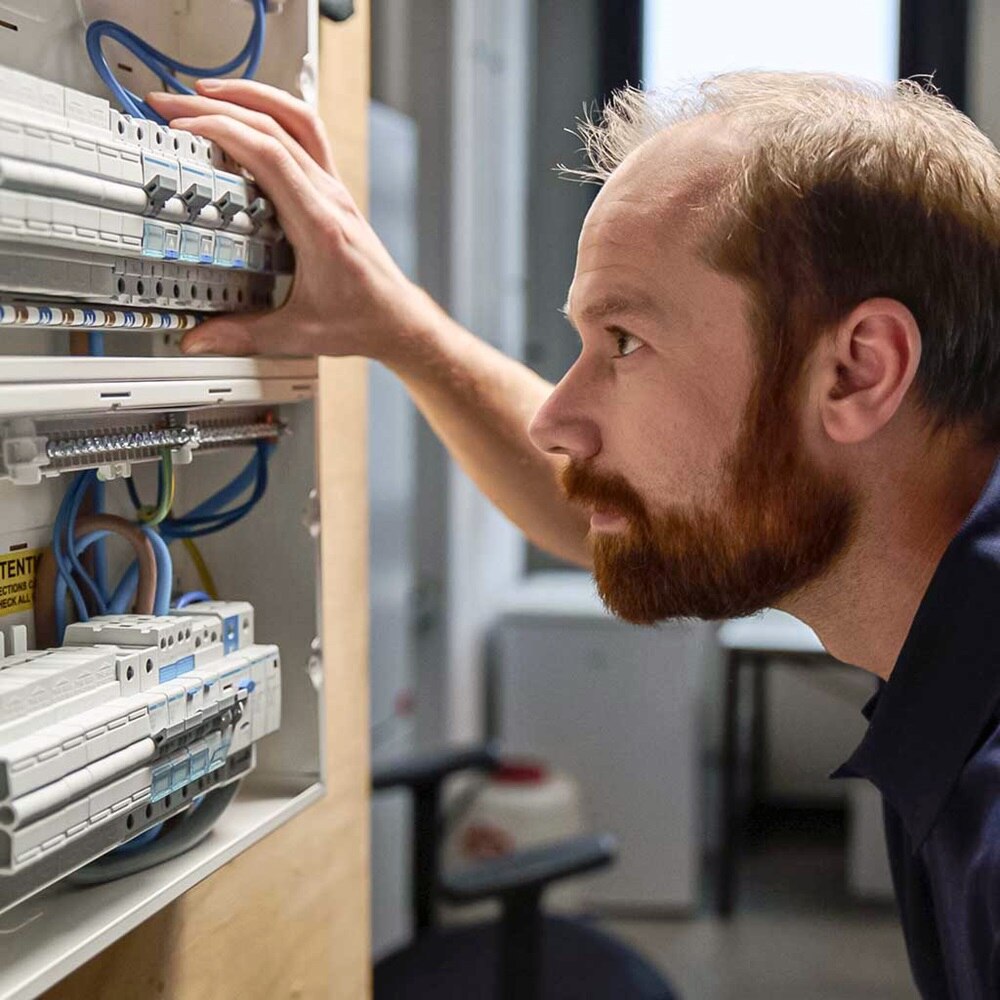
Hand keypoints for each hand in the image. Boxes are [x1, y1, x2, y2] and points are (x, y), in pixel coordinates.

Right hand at [145, 80, 438, 359]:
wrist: (398, 318)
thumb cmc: (361, 320)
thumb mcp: (299, 333)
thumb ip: (245, 335)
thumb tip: (198, 338)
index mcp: (319, 225)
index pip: (271, 156)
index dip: (225, 130)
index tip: (185, 126)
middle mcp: (329, 197)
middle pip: (275, 127)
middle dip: (219, 106)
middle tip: (172, 105)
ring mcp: (334, 189)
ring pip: (297, 119)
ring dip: (252, 96)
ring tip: (206, 91)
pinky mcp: (334, 190)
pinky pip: (307, 134)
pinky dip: (276, 112)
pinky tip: (251, 111)